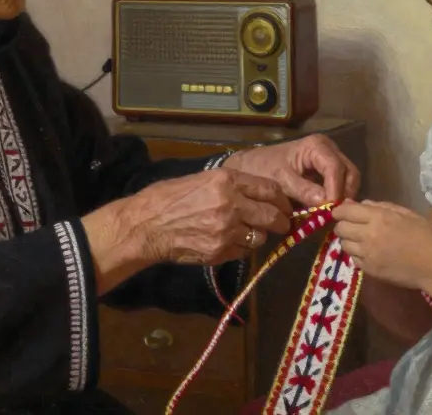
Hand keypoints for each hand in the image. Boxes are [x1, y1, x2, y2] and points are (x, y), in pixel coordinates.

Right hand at [122, 167, 292, 265]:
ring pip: (260, 236)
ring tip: (246, 232)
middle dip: (281, 221)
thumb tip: (257, 195)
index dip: (283, 200)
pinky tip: (227, 242)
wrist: (146, 225)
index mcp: (227, 180)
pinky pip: (242, 252)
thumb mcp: (203, 180)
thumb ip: (231, 186)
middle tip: (281, 224)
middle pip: (272, 215)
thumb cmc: (169, 197)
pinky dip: (240, 248)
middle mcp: (231, 204)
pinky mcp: (219, 251)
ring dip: (258, 235)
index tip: (285, 206)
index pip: (270, 189)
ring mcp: (226, 230)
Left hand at [224, 134, 360, 206]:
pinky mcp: (328, 171)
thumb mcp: (280, 181)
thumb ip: (303, 190)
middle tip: (335, 215)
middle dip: (344, 194)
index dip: (336, 189)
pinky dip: (339, 197)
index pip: (334, 167)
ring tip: (332, 215)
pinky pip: (342, 184)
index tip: (330, 209)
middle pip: (349, 172)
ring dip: (343, 197)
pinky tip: (330, 211)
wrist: (252, 166)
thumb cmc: (263, 169)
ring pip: (349, 179)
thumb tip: (325, 202)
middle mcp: (328, 149)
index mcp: (316, 146)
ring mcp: (330, 159)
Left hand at [333, 200, 431, 290]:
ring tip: (360, 240)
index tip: (341, 212)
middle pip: (341, 228)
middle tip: (351, 226)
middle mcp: (368, 235)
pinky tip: (369, 253)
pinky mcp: (369, 270)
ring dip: (349, 240)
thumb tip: (359, 203)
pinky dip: (357, 255)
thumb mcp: (406, 213)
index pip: (345, 211)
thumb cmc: (426, 236)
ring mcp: (367, 254)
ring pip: (344, 245)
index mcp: (379, 217)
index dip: (339, 211)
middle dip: (342, 225)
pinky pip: (353, 259)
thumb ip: (380, 206)